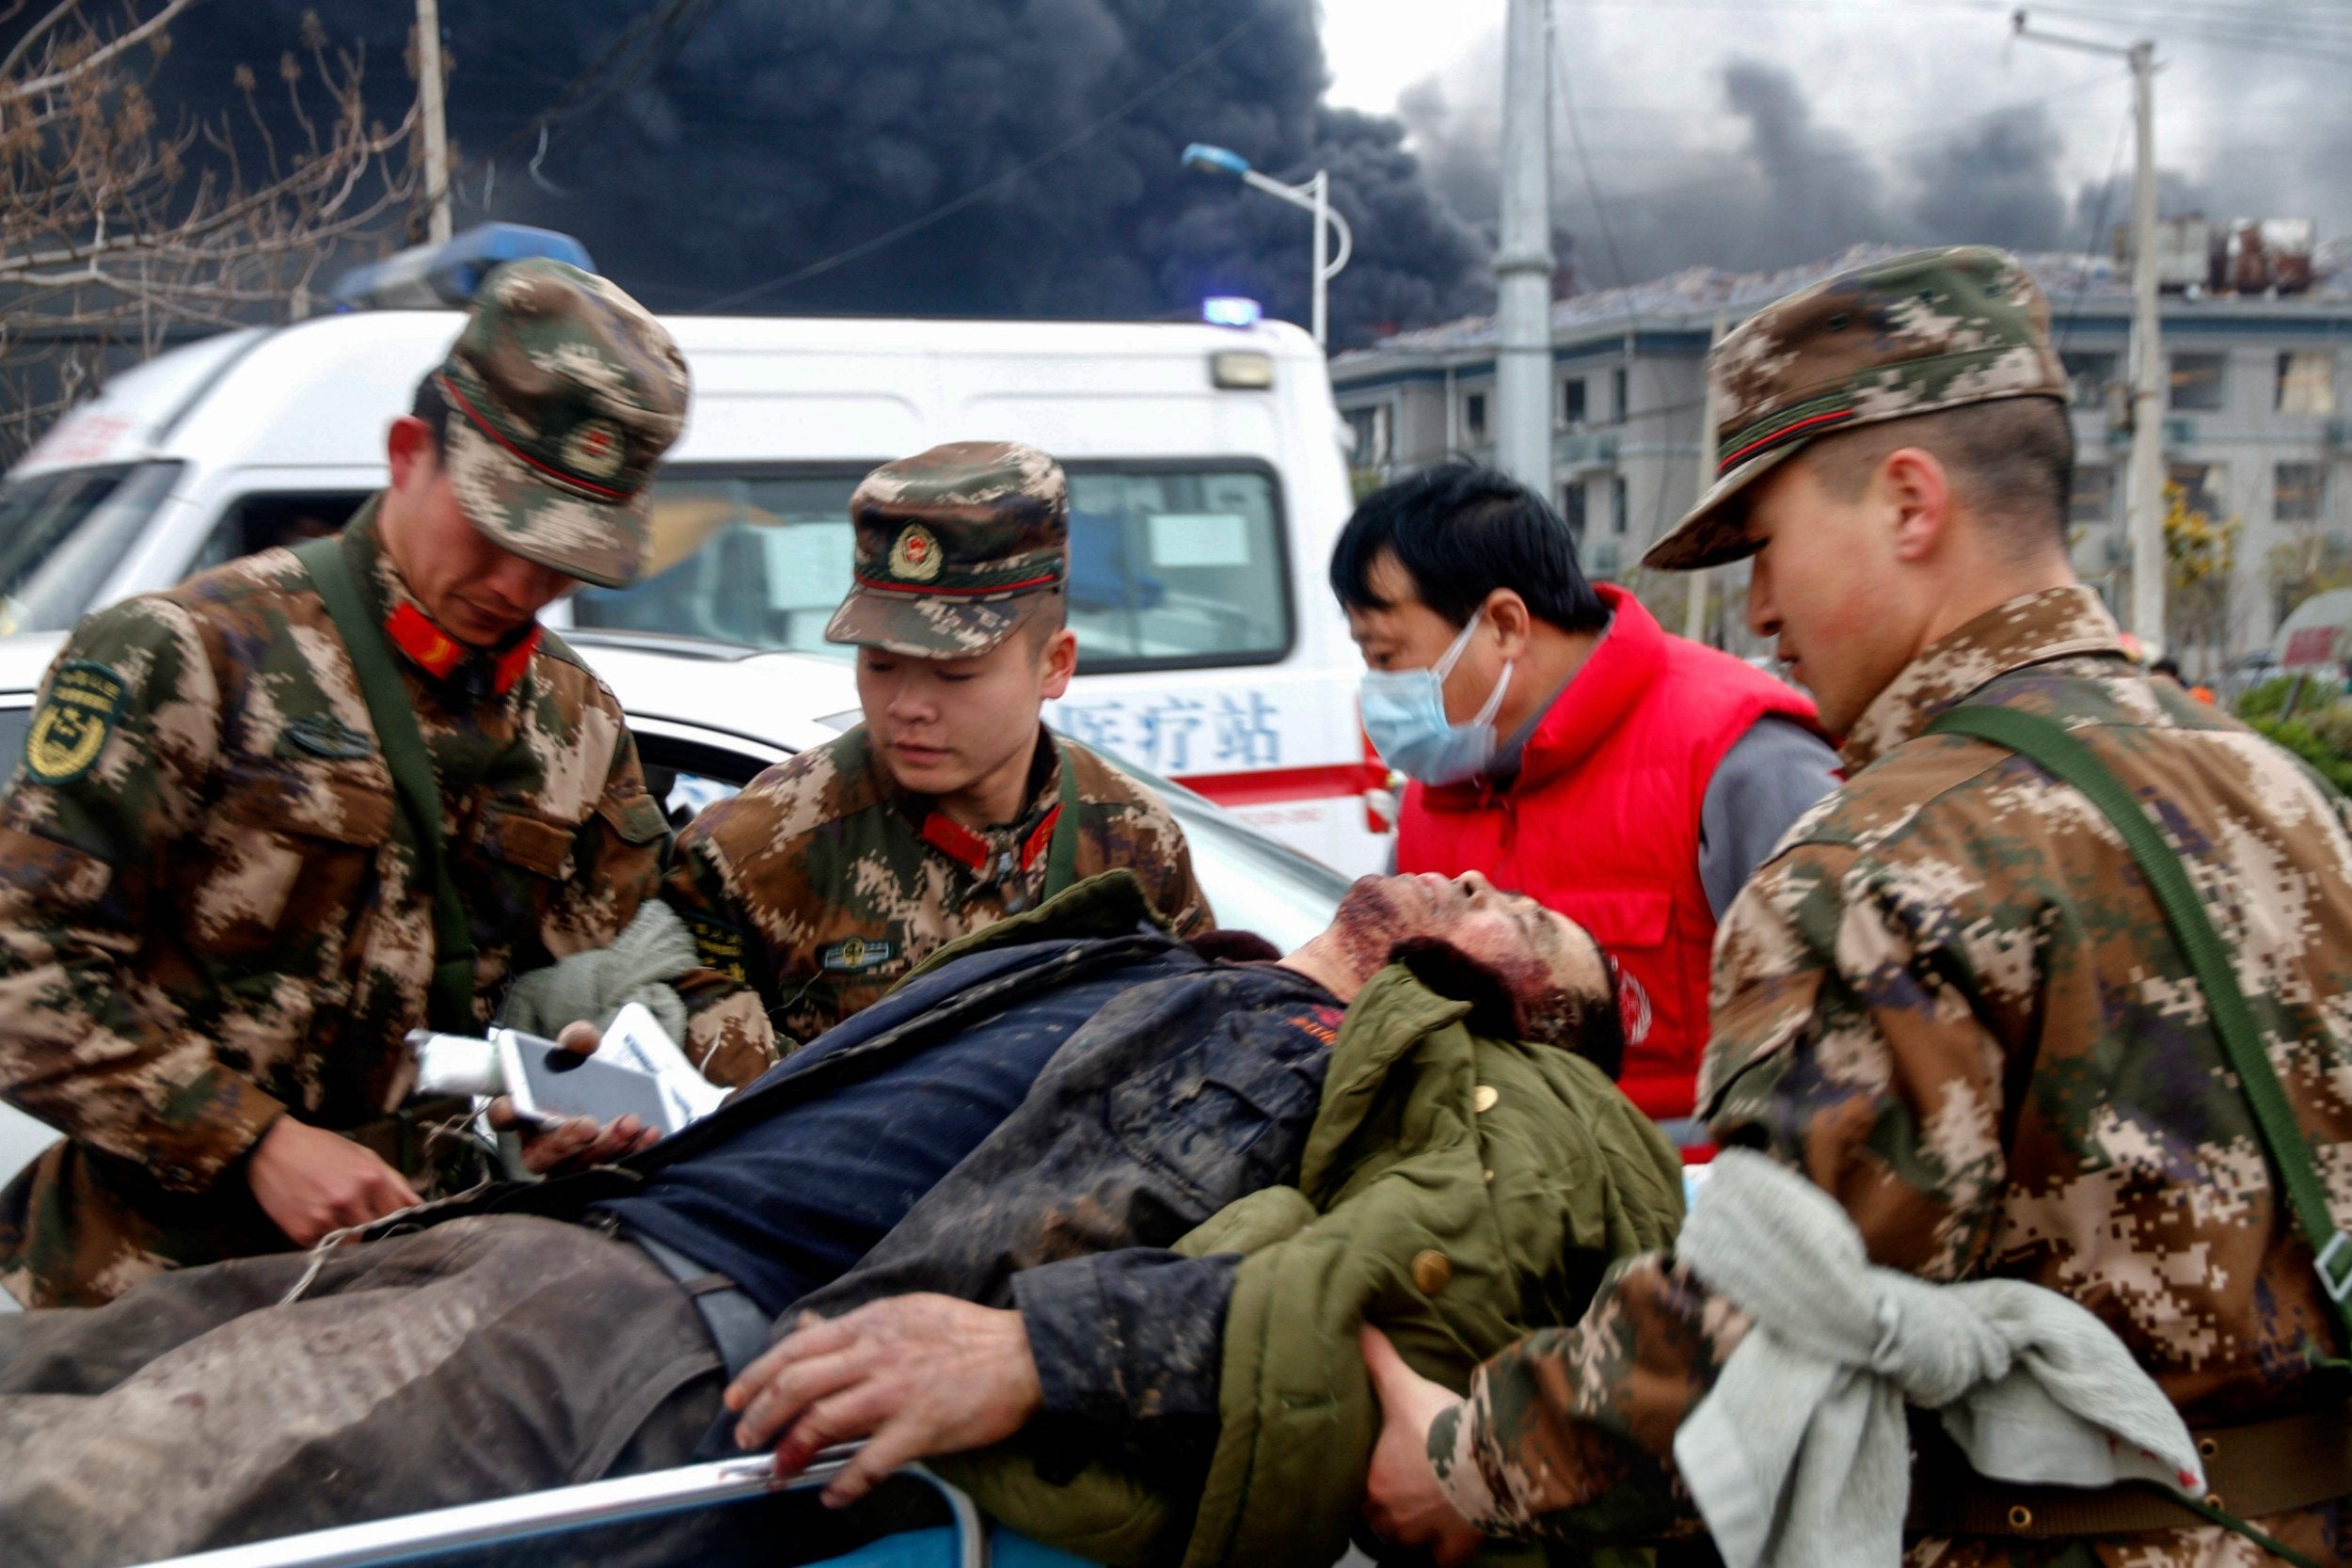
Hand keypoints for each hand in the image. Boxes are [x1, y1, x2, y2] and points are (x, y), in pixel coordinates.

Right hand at [246, 1116, 421, 1246]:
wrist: (272, 1149)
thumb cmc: (322, 1149)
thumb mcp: (364, 1155)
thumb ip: (395, 1181)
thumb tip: (419, 1205)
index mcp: (372, 1178)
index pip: (398, 1215)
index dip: (397, 1221)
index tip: (393, 1223)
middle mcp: (351, 1200)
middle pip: (375, 1233)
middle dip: (372, 1230)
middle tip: (361, 1221)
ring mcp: (325, 1218)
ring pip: (351, 1243)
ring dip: (348, 1236)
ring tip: (336, 1217)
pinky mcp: (302, 1232)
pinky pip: (324, 1246)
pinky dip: (325, 1238)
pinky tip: (317, 1219)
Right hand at [485, 1020, 661, 1174]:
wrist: (619, 1092)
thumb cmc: (585, 1074)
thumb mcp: (581, 1051)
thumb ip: (578, 1039)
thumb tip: (583, 1042)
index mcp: (523, 1114)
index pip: (502, 1118)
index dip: (505, 1113)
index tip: (515, 1106)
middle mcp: (540, 1146)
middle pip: (541, 1155)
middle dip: (565, 1140)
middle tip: (589, 1125)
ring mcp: (569, 1166)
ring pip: (579, 1168)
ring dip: (605, 1147)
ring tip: (630, 1123)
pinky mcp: (598, 1177)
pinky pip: (613, 1173)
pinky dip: (633, 1153)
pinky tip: (649, 1134)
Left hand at [724, 1294, 1043, 1505]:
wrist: (1024, 1354)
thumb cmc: (966, 1334)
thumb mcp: (905, 1311)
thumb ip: (858, 1326)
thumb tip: (811, 1332)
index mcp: (869, 1325)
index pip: (796, 1349)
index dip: (757, 1376)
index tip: (737, 1399)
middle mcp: (875, 1356)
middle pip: (796, 1386)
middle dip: (760, 1417)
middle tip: (747, 1439)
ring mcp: (896, 1393)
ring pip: (821, 1423)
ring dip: (790, 1451)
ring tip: (779, 1470)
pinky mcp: (920, 1429)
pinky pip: (868, 1463)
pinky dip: (843, 1484)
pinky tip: (833, 1495)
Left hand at [1361, 1326, 1484, 1566]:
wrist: (1486, 1460)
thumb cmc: (1438, 1425)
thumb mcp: (1403, 1386)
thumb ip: (1378, 1359)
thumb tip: (1358, 1326)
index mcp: (1372, 1482)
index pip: (1355, 1488)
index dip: (1365, 1478)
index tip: (1376, 1469)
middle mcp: (1391, 1515)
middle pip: (1379, 1518)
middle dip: (1387, 1505)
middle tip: (1401, 1487)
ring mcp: (1423, 1535)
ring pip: (1407, 1540)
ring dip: (1411, 1527)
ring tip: (1422, 1509)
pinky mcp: (1455, 1546)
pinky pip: (1444, 1560)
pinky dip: (1445, 1553)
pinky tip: (1449, 1541)